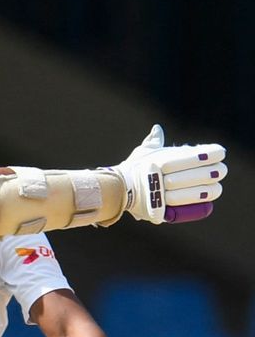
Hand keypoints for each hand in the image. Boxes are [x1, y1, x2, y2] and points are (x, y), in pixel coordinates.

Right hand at [111, 124, 226, 223]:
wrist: (115, 188)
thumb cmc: (131, 169)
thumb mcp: (141, 153)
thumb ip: (153, 142)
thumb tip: (157, 129)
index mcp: (156, 161)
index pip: (187, 157)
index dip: (206, 154)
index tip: (219, 152)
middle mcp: (157, 176)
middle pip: (191, 176)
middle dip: (210, 173)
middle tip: (221, 171)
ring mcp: (156, 193)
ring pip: (188, 193)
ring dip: (207, 190)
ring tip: (217, 187)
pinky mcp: (157, 208)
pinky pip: (180, 207)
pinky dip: (194, 204)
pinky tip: (207, 200)